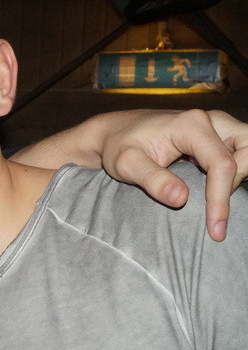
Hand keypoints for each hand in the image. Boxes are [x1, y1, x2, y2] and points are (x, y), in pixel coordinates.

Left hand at [99, 109, 247, 240]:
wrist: (115, 132)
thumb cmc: (119, 146)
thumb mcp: (126, 164)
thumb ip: (152, 180)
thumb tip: (181, 199)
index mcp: (190, 125)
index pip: (222, 164)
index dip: (221, 199)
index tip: (215, 228)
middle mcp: (210, 121)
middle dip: (240, 177)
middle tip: (213, 202)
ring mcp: (215, 126)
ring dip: (241, 172)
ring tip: (215, 195)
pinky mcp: (216, 136)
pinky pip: (239, 152)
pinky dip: (236, 170)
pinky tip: (215, 189)